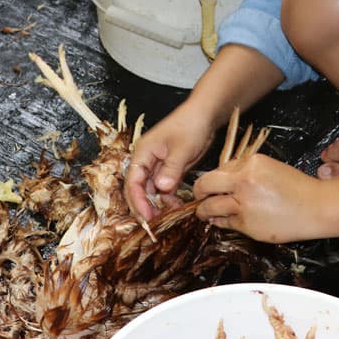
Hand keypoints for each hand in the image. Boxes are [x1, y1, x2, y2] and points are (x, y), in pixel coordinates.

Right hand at [124, 105, 214, 221]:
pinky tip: (177, 206)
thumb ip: (171, 169)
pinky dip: (169, 198)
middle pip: (139, 189)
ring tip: (169, 216)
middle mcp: (146, 160)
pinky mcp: (169, 170)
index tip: (147, 217)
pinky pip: (164, 189)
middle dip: (145, 206)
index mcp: (142, 152)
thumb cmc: (190, 125)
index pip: (133, 181)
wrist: (205, 115)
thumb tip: (161, 188)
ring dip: (158, 204)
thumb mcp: (182, 148)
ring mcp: (157, 166)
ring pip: (151, 191)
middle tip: (155, 223)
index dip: (137, 201)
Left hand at [195, 153, 338, 242]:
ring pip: (210, 207)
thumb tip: (222, 179)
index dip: (213, 178)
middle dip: (198, 192)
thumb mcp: (269, 168)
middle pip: (205, 185)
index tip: (210, 184)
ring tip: (203, 211)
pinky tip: (220, 220)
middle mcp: (243, 182)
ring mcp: (244, 204)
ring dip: (203, 210)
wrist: (316, 208)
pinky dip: (220, 221)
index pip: (220, 169)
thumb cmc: (296, 187)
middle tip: (198, 196)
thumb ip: (245, 171)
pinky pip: (225, 223)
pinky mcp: (247, 225)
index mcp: (250, 164)